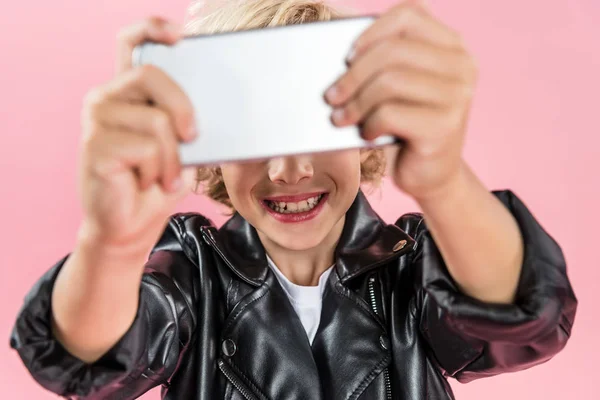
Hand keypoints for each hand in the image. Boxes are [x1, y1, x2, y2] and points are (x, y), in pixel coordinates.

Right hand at [77, 17, 197, 251]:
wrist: (132, 226)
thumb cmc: (158, 183)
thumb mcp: (182, 146)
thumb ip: (188, 121)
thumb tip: (223, 104)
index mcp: (129, 93)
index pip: (131, 43)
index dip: (152, 29)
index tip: (179, 34)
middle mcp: (107, 98)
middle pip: (152, 74)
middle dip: (183, 106)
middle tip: (192, 137)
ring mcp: (96, 120)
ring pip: (156, 120)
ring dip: (173, 158)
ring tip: (165, 177)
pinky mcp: (94, 146)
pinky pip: (146, 148)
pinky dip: (160, 171)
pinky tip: (149, 183)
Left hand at [324, 1, 477, 200]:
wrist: (430, 174)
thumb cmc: (407, 126)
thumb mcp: (398, 88)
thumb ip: (383, 63)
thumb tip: (341, 56)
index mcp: (451, 47)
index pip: (409, 14)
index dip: (371, 31)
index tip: (347, 56)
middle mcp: (461, 66)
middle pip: (392, 50)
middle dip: (353, 74)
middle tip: (332, 96)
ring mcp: (457, 96)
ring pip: (389, 81)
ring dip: (356, 102)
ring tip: (341, 117)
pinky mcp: (444, 127)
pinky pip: (390, 114)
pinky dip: (369, 125)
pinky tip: (367, 134)